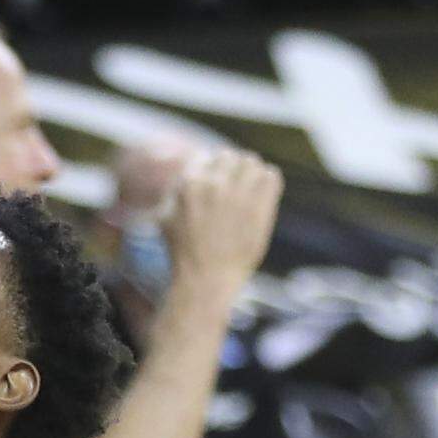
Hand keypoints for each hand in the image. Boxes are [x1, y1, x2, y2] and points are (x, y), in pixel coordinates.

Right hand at [162, 149, 283, 300]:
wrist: (206, 281)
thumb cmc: (183, 255)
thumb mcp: (165, 220)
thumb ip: (174, 192)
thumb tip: (185, 175)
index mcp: (190, 183)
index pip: (206, 158)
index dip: (211, 172)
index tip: (215, 187)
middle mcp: (215, 182)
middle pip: (228, 156)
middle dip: (229, 171)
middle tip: (232, 190)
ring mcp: (239, 192)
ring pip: (251, 161)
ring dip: (249, 174)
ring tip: (247, 192)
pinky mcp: (260, 204)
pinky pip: (271, 175)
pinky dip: (267, 183)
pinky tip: (261, 198)